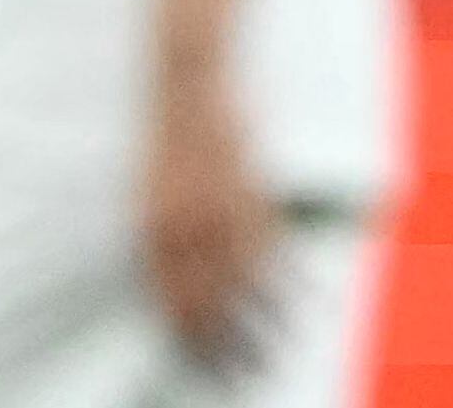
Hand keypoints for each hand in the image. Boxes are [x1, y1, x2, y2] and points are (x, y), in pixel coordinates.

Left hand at [143, 64, 279, 372]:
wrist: (186, 77)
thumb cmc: (166, 137)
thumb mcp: (150, 192)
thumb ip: (161, 239)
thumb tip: (171, 286)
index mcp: (153, 225)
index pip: (171, 298)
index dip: (188, 337)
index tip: (201, 366)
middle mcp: (184, 223)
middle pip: (208, 301)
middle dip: (225, 344)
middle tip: (242, 376)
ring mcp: (220, 208)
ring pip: (244, 283)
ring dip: (261, 324)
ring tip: (273, 355)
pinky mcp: (250, 190)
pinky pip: (271, 248)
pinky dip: (287, 280)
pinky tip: (302, 305)